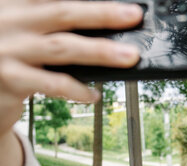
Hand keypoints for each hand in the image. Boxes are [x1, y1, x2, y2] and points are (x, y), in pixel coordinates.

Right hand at [0, 0, 142, 135]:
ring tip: (130, 56)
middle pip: (62, 12)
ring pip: (62, 47)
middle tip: (133, 15)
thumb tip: (102, 22)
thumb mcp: (24, 30)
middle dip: (102, 13)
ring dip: (101, 51)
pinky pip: (52, 84)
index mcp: (14, 3)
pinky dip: (77, 90)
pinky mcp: (9, 78)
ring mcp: (7, 49)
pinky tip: (94, 95)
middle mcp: (9, 20)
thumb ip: (52, 22)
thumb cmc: (9, 55)